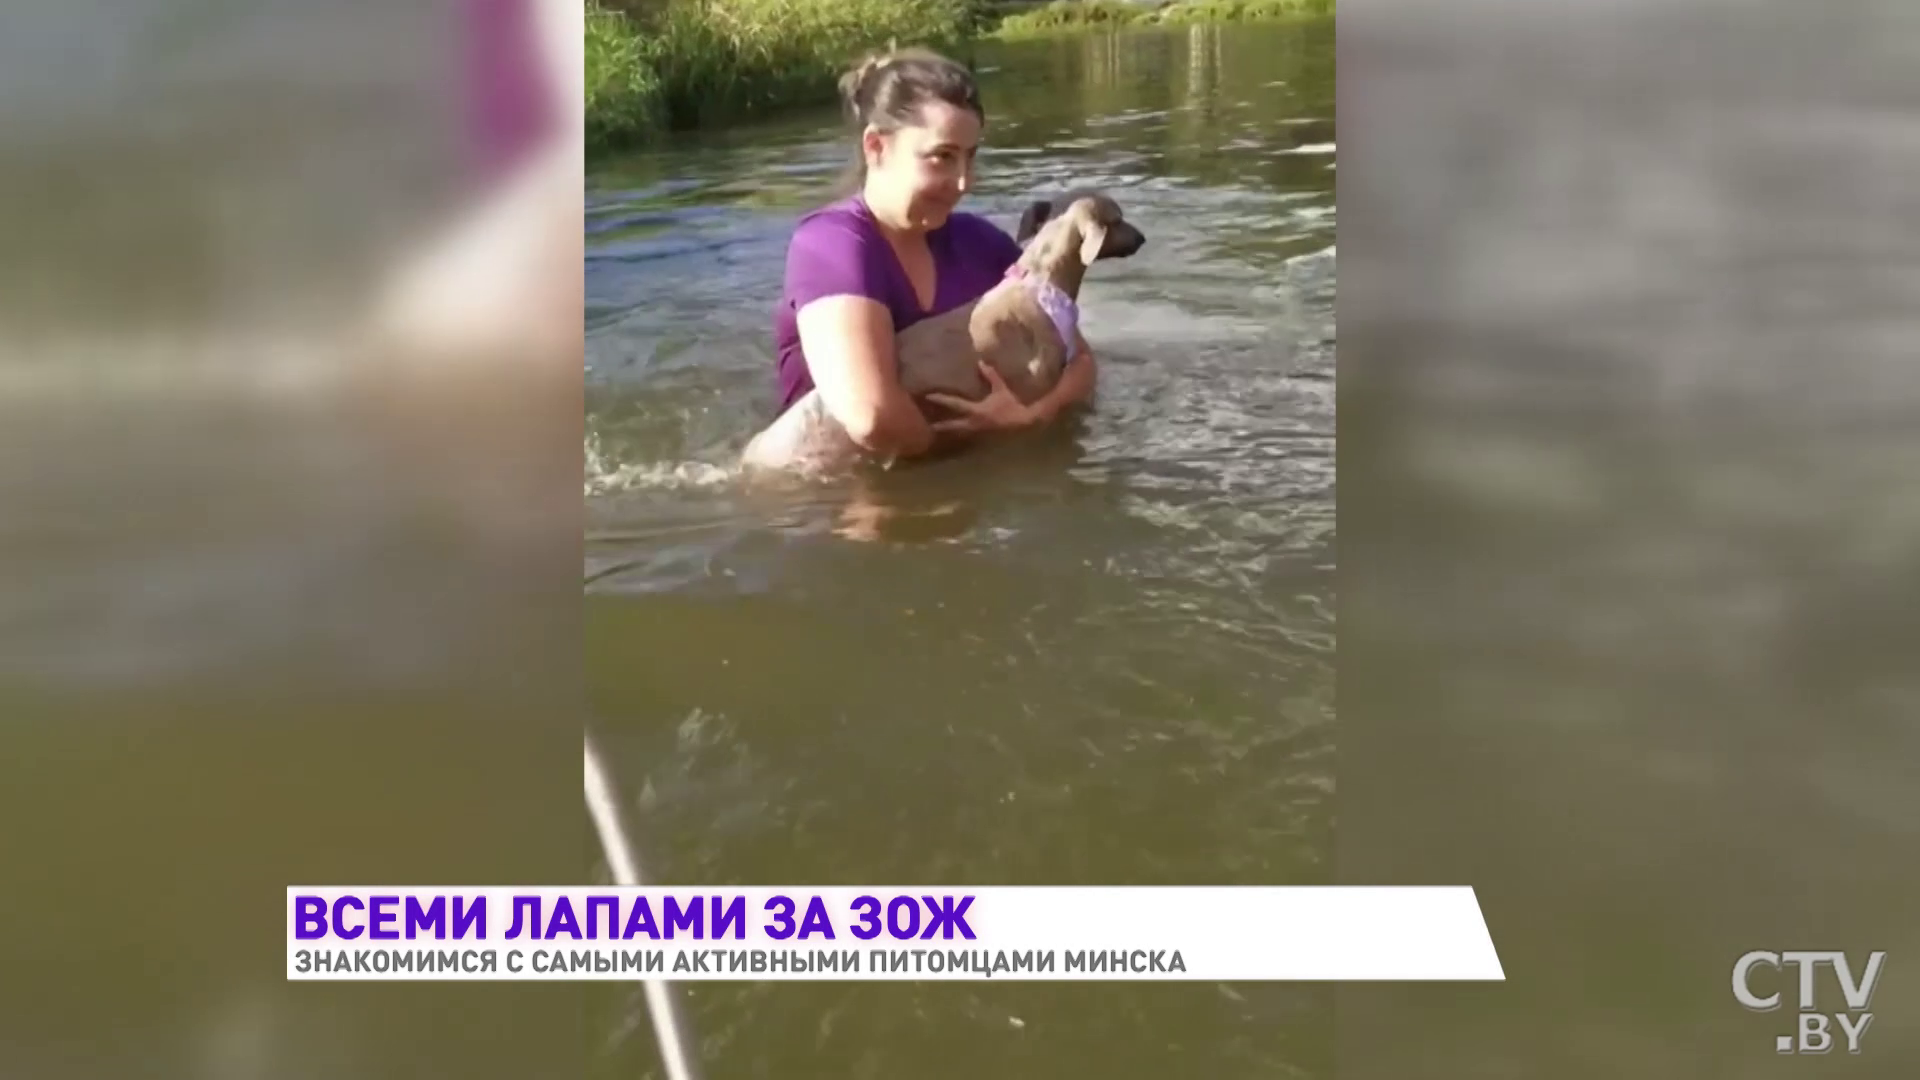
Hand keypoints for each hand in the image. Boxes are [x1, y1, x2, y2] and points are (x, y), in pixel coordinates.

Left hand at [924, 362, 1039, 436]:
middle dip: (941, 426)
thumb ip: (991, 376)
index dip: (941, 399)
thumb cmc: (1012, 405)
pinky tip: (957, 437)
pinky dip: (962, 436)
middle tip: (928, 425)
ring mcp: (978, 434)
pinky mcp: (984, 439)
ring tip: (938, 432)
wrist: (1024, 423)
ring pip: (960, 434)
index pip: (955, 404)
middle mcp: (974, 424)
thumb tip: (981, 363)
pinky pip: (969, 438)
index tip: (928, 396)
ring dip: (950, 432)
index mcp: (976, 411)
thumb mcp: (1001, 390)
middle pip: (953, 425)